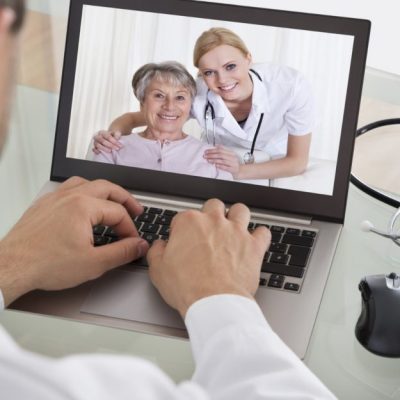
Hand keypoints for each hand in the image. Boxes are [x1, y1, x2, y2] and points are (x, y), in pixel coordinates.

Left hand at [0, 177, 148, 306]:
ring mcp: (55, 198)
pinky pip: (69, 188)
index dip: (130, 228)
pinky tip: (84, 203)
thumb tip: (139, 245)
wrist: (11, 267)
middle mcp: (70, 196)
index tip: (132, 241)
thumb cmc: (45, 264)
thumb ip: (122, 252)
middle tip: (136, 210)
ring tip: (113, 201)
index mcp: (84, 207)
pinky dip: (84, 191)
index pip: (118, 212)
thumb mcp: (94, 263)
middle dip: (125, 199)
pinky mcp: (44, 204)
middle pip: (107, 188)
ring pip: (87, 183)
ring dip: (104, 191)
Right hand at [92, 130, 123, 153]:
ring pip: (98, 145)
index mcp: (102, 132)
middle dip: (110, 145)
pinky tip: (102, 153)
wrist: (109, 138)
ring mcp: (95, 142)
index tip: (120, 145)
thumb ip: (117, 134)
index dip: (113, 141)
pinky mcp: (94, 147)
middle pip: (102, 140)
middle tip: (117, 148)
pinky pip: (94, 149)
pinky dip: (97, 151)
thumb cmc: (112, 135)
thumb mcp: (116, 133)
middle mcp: (97, 136)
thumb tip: (116, 138)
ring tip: (110, 151)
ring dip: (104, 148)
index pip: (107, 136)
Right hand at [148, 199, 269, 316]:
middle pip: (213, 206)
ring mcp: (235, 231)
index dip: (182, 229)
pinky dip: (260, 235)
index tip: (182, 240)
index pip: (183, 217)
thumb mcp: (158, 269)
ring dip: (237, 217)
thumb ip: (157, 251)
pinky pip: (263, 232)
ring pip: (240, 210)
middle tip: (209, 230)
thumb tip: (159, 246)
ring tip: (233, 227)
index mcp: (189, 223)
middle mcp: (213, 221)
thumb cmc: (187, 286)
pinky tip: (255, 241)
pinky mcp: (253, 246)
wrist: (213, 302)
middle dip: (211, 215)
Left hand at [203, 145, 240, 177]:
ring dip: (214, 160)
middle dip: (211, 154)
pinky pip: (225, 167)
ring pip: (222, 160)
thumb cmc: (234, 163)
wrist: (241, 171)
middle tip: (205, 155)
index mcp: (231, 153)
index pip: (221, 149)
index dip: (212, 150)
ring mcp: (233, 163)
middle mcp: (232, 157)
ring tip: (208, 160)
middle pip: (221, 154)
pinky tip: (215, 165)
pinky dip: (220, 166)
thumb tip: (216, 145)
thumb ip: (224, 150)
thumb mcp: (230, 155)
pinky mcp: (233, 169)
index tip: (206, 151)